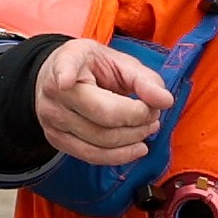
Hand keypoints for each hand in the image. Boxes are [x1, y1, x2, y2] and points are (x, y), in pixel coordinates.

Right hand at [33, 37, 175, 163]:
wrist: (59, 80)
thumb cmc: (93, 68)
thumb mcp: (119, 62)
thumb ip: (144, 79)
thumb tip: (165, 102)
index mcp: (67, 61)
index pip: (65, 68)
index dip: (64, 74)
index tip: (65, 81)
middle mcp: (53, 93)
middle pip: (102, 115)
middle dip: (138, 119)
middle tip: (153, 114)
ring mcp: (51, 119)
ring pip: (100, 140)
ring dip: (133, 138)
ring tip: (149, 128)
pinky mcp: (56, 140)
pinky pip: (91, 156)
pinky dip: (120, 156)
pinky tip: (137, 148)